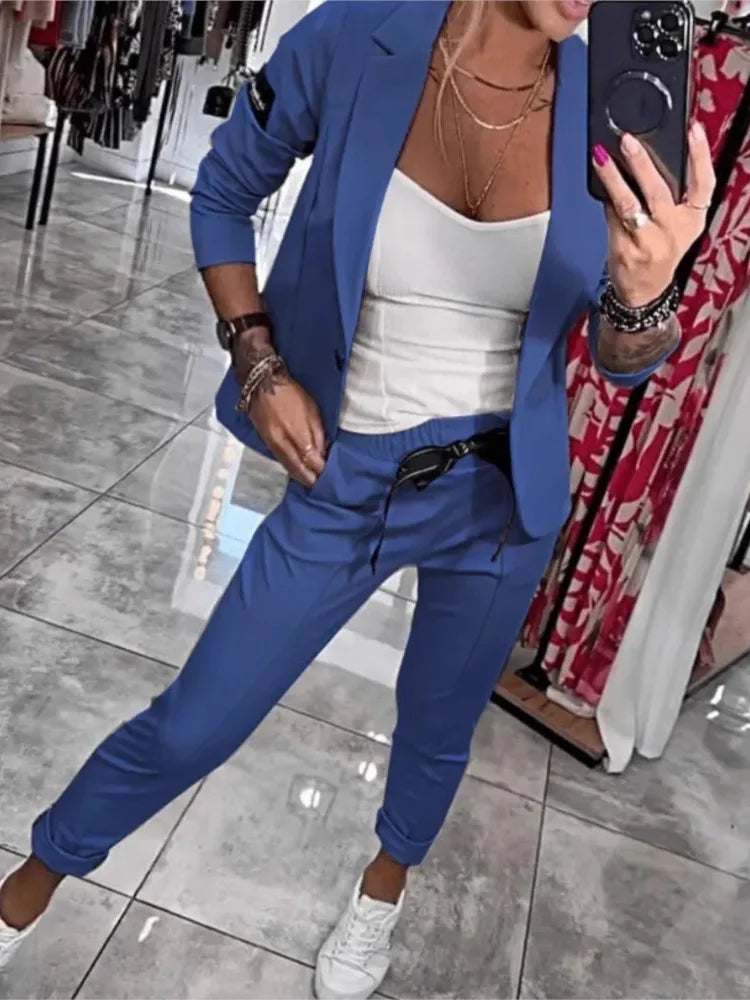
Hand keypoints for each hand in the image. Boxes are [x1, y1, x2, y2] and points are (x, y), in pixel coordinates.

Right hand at [232, 327, 326, 486]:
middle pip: (299, 469)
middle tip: (320, 484)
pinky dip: (290, 467)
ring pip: (288, 466)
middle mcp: (283, 444)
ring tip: (311, 481)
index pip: (311, 461)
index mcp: (296, 434)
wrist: (261, 384)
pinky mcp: (266, 442)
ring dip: (300, 475)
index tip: (328, 476)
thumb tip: (323, 452)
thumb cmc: (290, 393)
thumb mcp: (311, 410)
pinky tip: (297, 470)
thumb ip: (317, 433)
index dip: (320, 470)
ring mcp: (273, 444)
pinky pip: (280, 460)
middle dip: (310, 478)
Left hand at [592, 121, 715, 306]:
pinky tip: (598, 182)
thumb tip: (645, 156)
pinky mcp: (625, 249)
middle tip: (628, 140)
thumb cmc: (660, 249)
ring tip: (600, 158)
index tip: (693, 130)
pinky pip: (612, 217)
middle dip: (642, 163)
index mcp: (693, 219)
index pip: (704, 183)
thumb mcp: (677, 225)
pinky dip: (605, 198)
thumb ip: (672, 196)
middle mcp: (673, 231)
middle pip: (659, 191)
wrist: (644, 290)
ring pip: (629, 203)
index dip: (701, 155)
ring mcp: (648, 242)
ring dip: (613, 178)